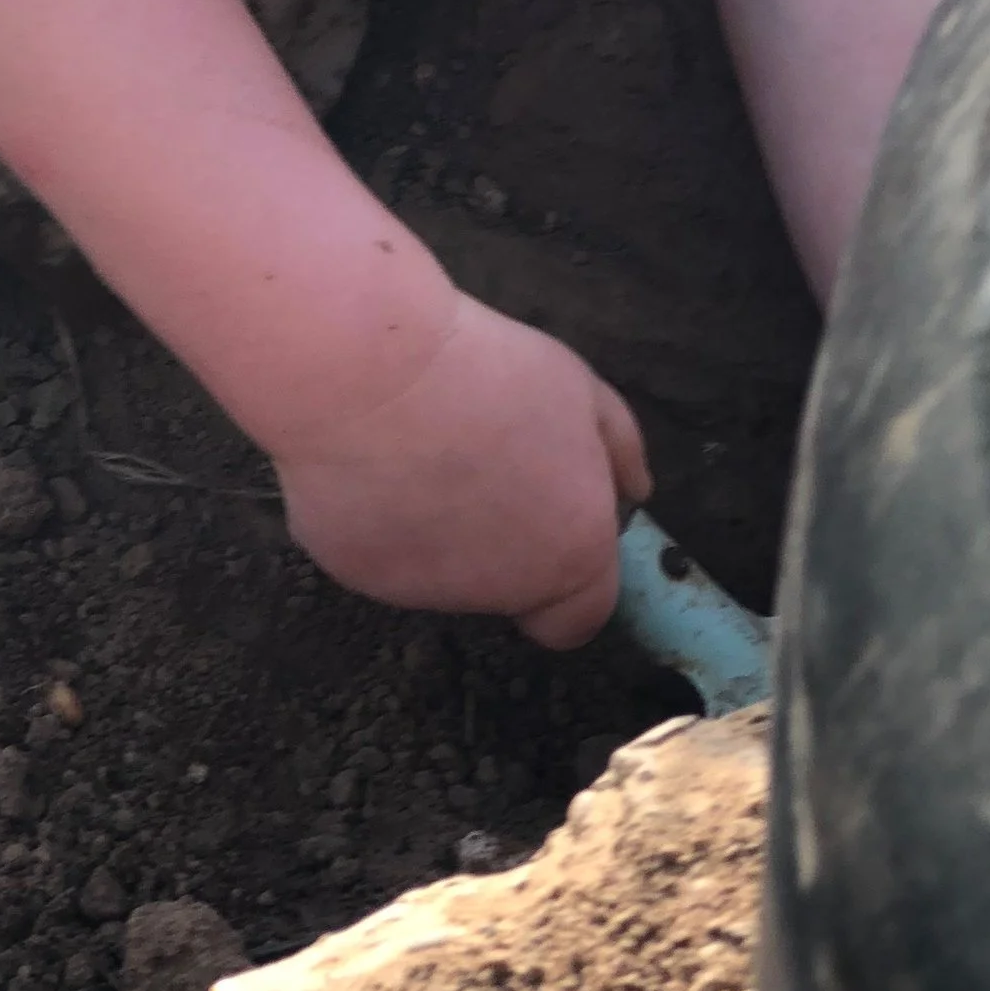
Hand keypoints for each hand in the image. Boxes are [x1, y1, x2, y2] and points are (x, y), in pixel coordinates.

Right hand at [269, 294, 648, 647]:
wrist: (366, 374)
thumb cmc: (484, 372)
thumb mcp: (577, 387)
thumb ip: (617, 448)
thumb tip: (634, 494)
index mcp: (570, 553)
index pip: (579, 619)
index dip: (566, 582)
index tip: (543, 526)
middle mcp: (501, 591)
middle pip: (505, 587)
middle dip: (496, 541)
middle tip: (473, 464)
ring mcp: (423, 590)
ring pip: (438, 572)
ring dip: (436, 528)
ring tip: (415, 448)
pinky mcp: (355, 574)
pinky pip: (375, 551)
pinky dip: (376, 520)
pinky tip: (368, 461)